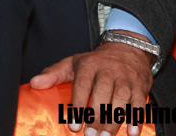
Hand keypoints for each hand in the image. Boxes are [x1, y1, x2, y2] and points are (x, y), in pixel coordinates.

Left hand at [31, 40, 153, 135]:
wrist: (127, 48)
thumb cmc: (96, 61)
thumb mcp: (73, 62)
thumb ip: (53, 73)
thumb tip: (34, 83)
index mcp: (90, 65)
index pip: (82, 84)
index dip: (78, 104)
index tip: (72, 125)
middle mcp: (109, 70)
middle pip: (102, 92)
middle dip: (96, 115)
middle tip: (90, 135)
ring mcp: (126, 77)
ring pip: (121, 98)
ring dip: (114, 120)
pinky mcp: (141, 86)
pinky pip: (140, 102)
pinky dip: (137, 117)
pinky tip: (132, 132)